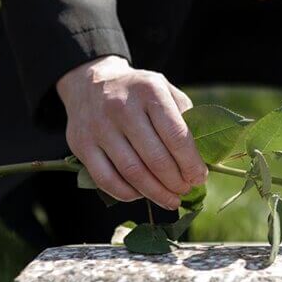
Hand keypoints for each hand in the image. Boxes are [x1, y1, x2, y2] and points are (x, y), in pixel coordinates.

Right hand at [56, 55, 206, 209]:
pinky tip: (141, 195)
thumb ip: (184, 119)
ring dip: (155, 193)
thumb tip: (200, 160)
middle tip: (185, 190)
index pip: (176, 136)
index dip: (191, 163)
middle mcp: (121, 106)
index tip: (200, 178)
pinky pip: (106, 179)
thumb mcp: (165, 91)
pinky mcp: (81, 144)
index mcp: (149, 91)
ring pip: (132, 173)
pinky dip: (127, 194)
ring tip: (170, 199)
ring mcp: (99, 126)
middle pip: (156, 158)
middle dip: (176, 181)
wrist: (90, 82)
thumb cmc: (138, 93)